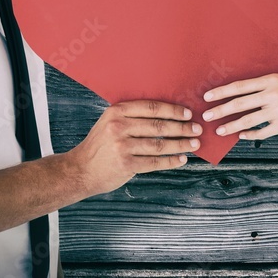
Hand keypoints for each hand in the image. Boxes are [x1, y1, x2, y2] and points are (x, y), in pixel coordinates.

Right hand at [68, 100, 201, 195]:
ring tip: (194, 144)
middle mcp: (119, 127)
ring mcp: (122, 146)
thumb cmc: (99, 145)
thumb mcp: (109, 122)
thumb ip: (131, 116)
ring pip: (159, 144)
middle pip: (158, 125)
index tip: (187, 113)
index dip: (172, 110)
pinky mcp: (126, 165)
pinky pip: (155, 162)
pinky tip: (181, 159)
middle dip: (181, 127)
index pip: (151, 107)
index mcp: (116, 111)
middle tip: (196, 129)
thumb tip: (166, 113)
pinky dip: (171, 161)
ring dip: (180, 144)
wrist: (80, 170)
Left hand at [202, 73, 277, 140]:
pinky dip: (250, 135)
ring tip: (219, 130)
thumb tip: (241, 92)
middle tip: (206, 115)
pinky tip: (242, 136)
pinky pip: (262, 132)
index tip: (207, 97)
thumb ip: (265, 86)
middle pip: (239, 103)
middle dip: (220, 110)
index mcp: (271, 80)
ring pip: (248, 120)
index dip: (221, 92)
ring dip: (231, 126)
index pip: (240, 86)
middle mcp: (273, 94)